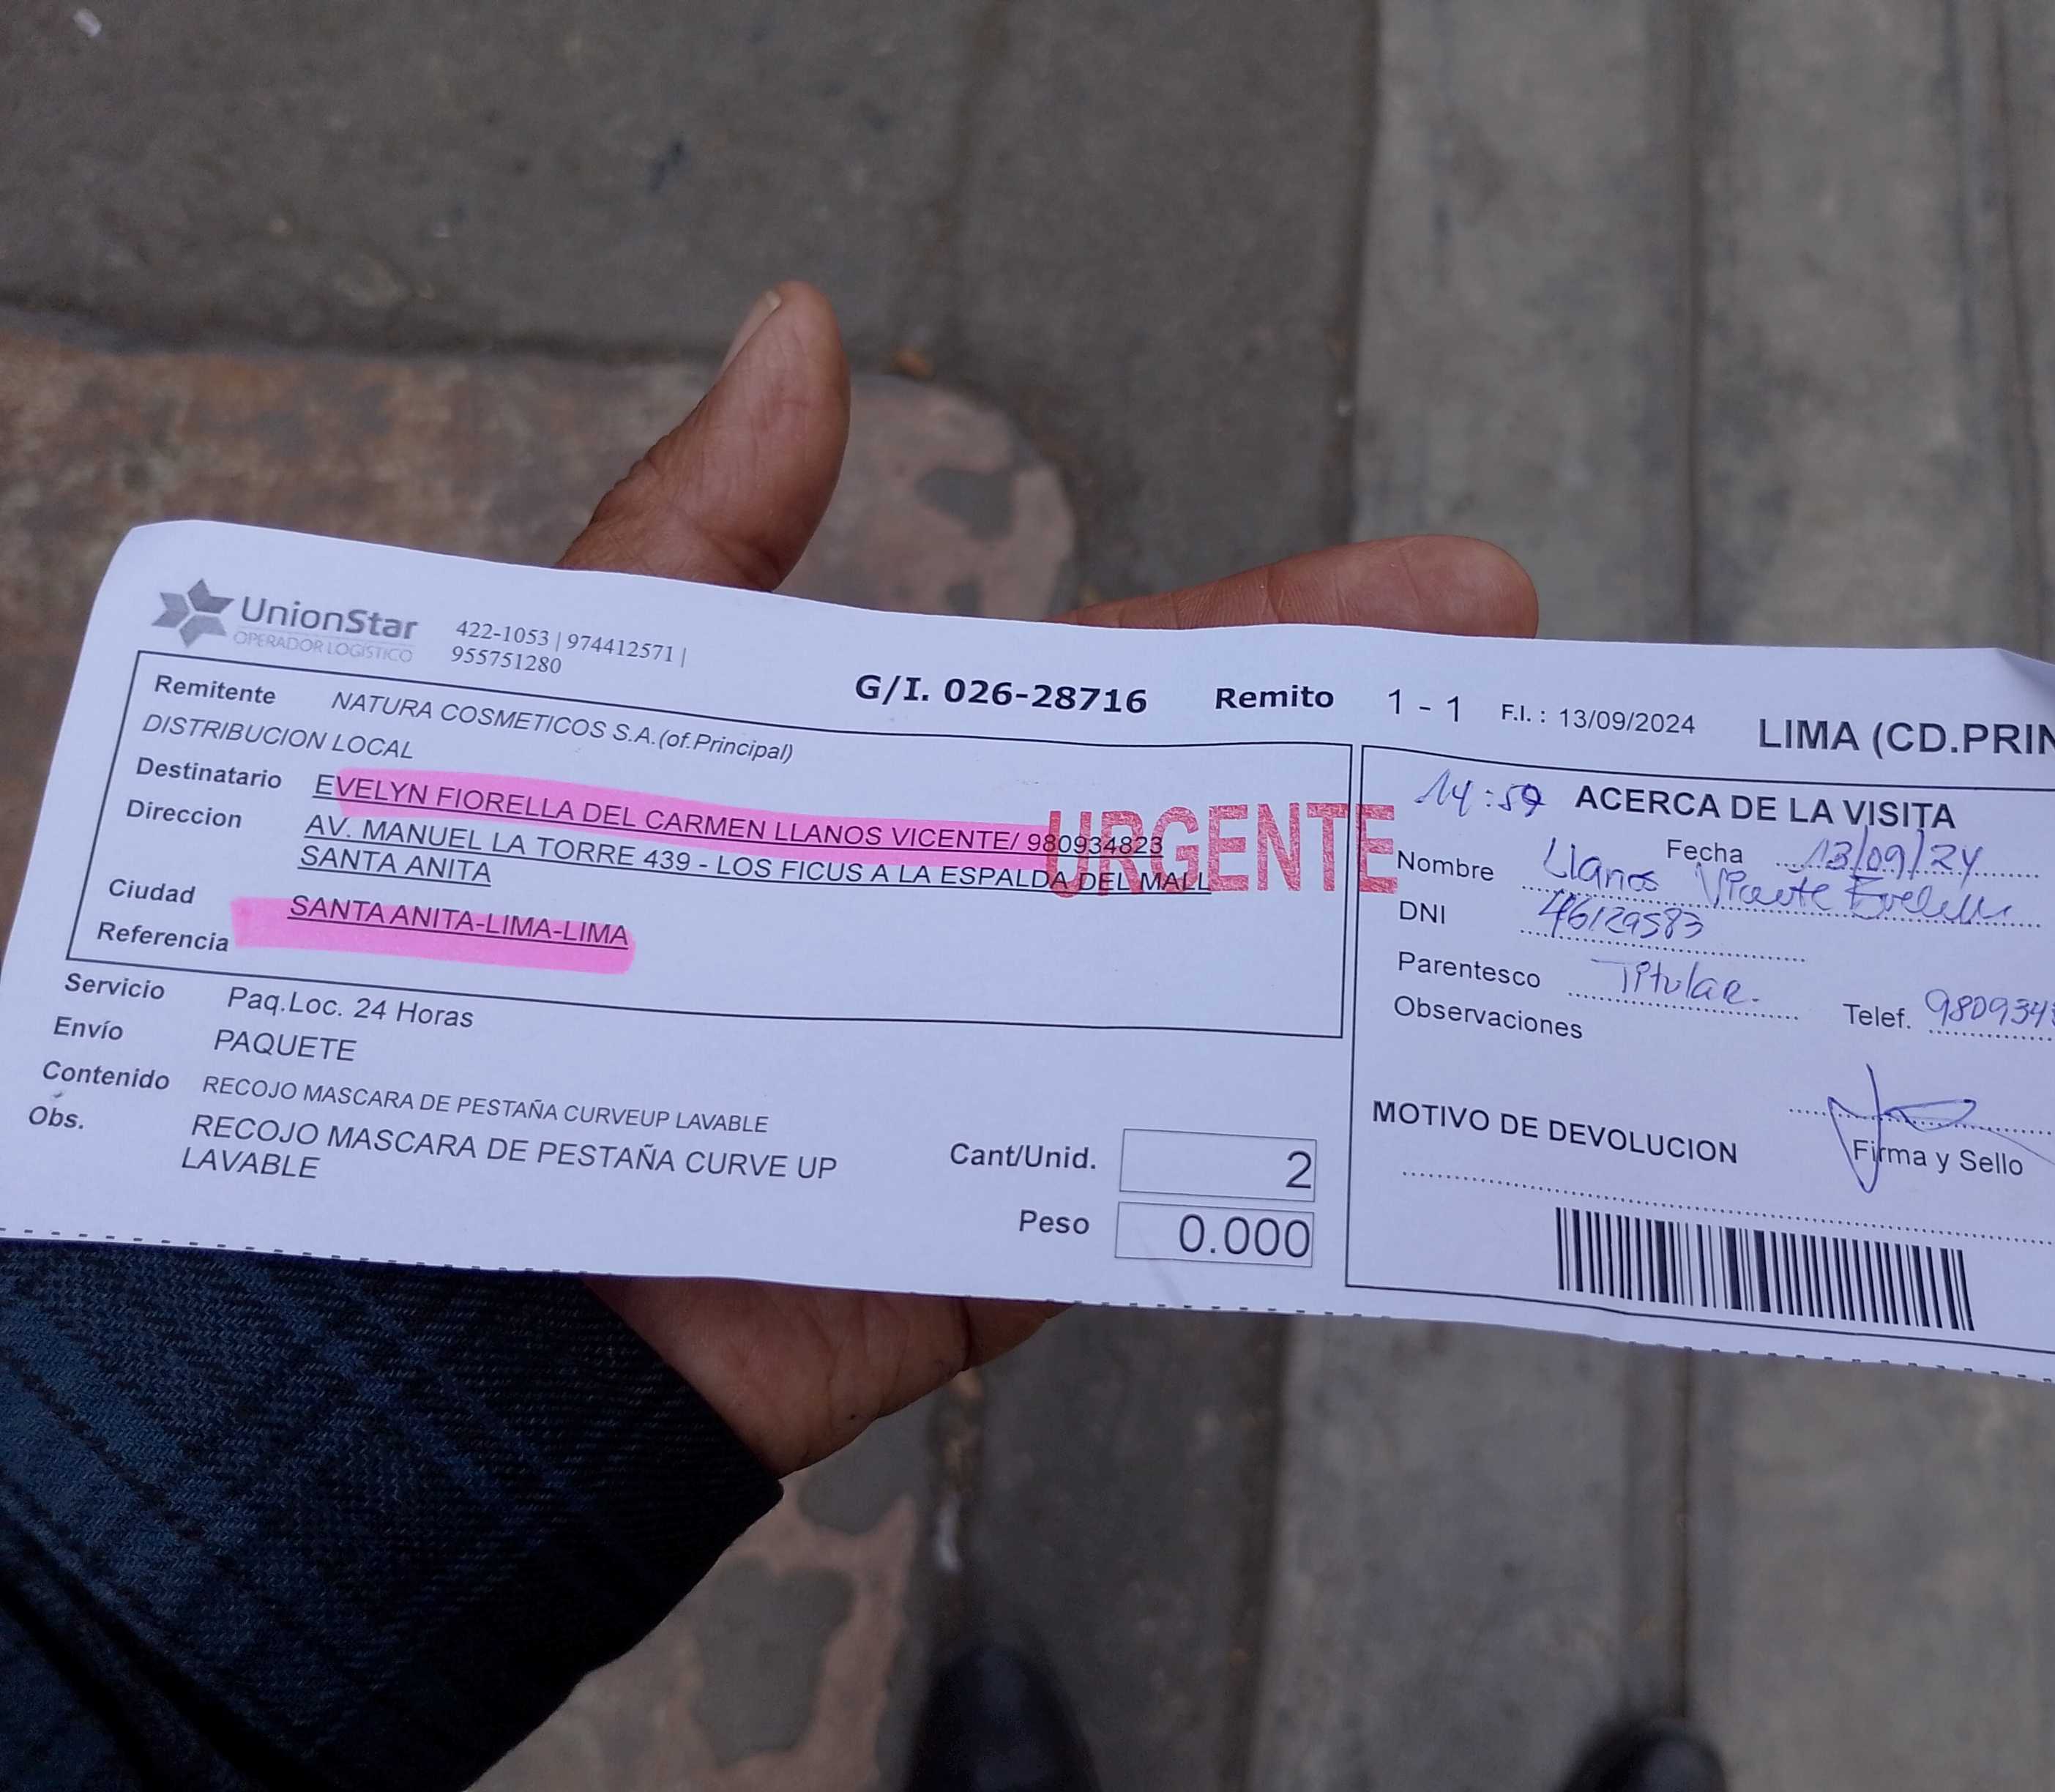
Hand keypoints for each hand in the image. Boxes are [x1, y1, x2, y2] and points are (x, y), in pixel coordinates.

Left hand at [564, 283, 1535, 1475]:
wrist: (484, 1277)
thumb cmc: (538, 949)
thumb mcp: (609, 698)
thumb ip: (708, 531)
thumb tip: (800, 320)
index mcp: (928, 793)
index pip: (1142, 693)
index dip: (1293, 635)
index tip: (1458, 592)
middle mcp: (1003, 915)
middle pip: (1223, 827)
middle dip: (1382, 760)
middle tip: (1535, 698)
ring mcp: (1035, 1070)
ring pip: (1236, 986)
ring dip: (1378, 933)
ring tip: (1528, 879)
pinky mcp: (1038, 1222)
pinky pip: (1192, 1174)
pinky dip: (1308, 1138)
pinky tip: (1436, 1080)